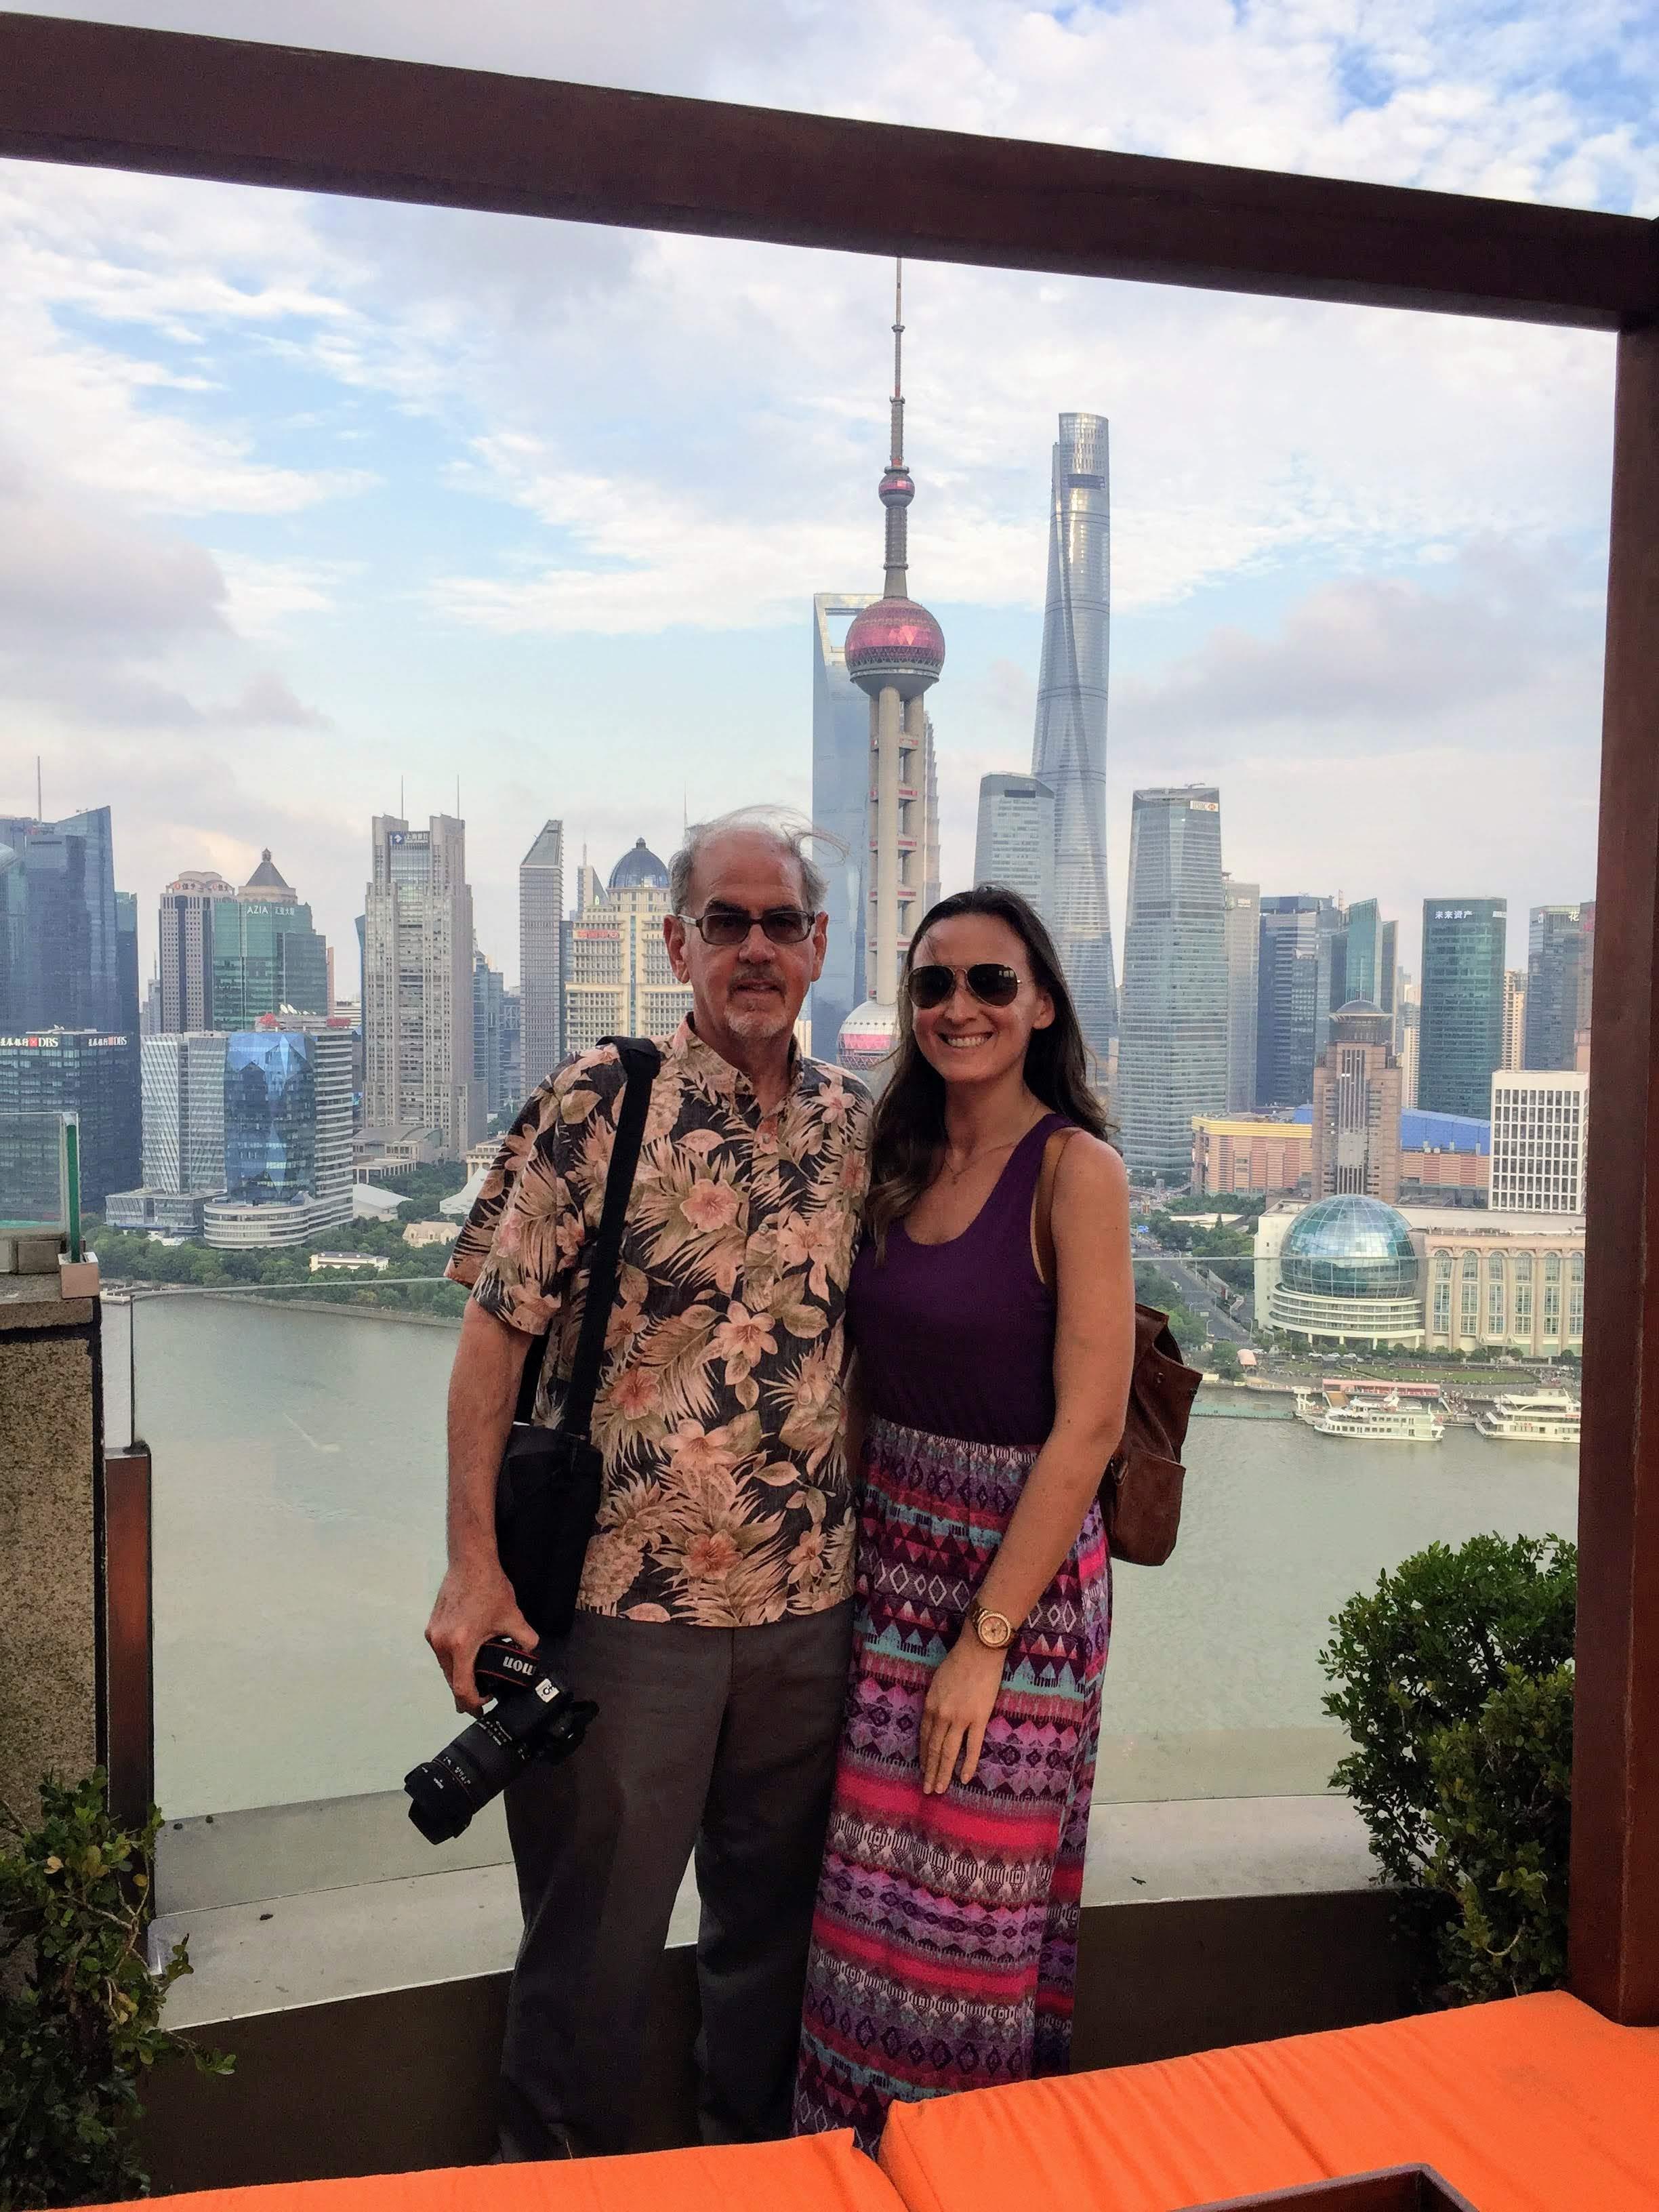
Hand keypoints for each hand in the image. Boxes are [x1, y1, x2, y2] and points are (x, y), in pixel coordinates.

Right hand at [425, 1559, 537, 1713]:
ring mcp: (433, 1635)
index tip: (482, 1708)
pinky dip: (453, 1660)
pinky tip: (467, 1657)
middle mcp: (441, 1643)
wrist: (470, 1562)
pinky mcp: (432, 1626)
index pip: (462, 1687)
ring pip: (445, 1667)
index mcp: (461, 1645)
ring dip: (458, 1676)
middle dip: (466, 1693)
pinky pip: (441, 1653)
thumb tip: (532, 1653)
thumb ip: (525, 1639)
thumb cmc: (489, 1588)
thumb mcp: (513, 1616)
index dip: (472, 1703)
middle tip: (481, 1699)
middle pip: (451, 1680)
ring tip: (476, 1679)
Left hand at [918, 1632, 1004, 1794]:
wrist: (979, 1650)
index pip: (924, 1737)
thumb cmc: (958, 1661)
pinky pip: (973, 1747)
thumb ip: (934, 1702)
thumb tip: (934, 1718)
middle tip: (927, 1789)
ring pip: (948, 1752)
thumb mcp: (937, 1681)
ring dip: (943, 1773)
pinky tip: (964, 1778)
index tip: (922, 1769)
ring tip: (940, 1789)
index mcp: (929, 1705)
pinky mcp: (979, 1719)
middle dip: (929, 1771)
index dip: (923, 1755)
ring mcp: (960, 1718)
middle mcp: (941, 1715)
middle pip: (933, 1748)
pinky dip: (968, 1764)